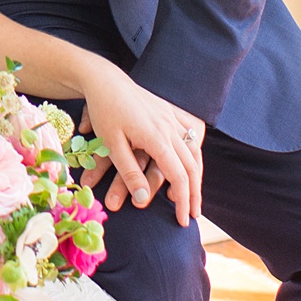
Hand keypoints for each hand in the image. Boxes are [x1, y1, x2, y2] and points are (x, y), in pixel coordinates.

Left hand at [77, 63, 204, 227]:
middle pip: (192, 166)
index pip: (178, 176)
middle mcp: (170, 127)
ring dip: (196, 175)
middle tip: (192, 215)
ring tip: (193, 194)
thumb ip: (129, 173)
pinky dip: (193, 153)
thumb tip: (143, 200)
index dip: (183, 201)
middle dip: (194, 193)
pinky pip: (190, 134)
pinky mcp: (168, 111)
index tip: (182, 221)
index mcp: (157, 137)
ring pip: (194, 151)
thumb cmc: (104, 112)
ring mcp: (171, 118)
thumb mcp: (112, 145)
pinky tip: (191, 163)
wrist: (104, 79)